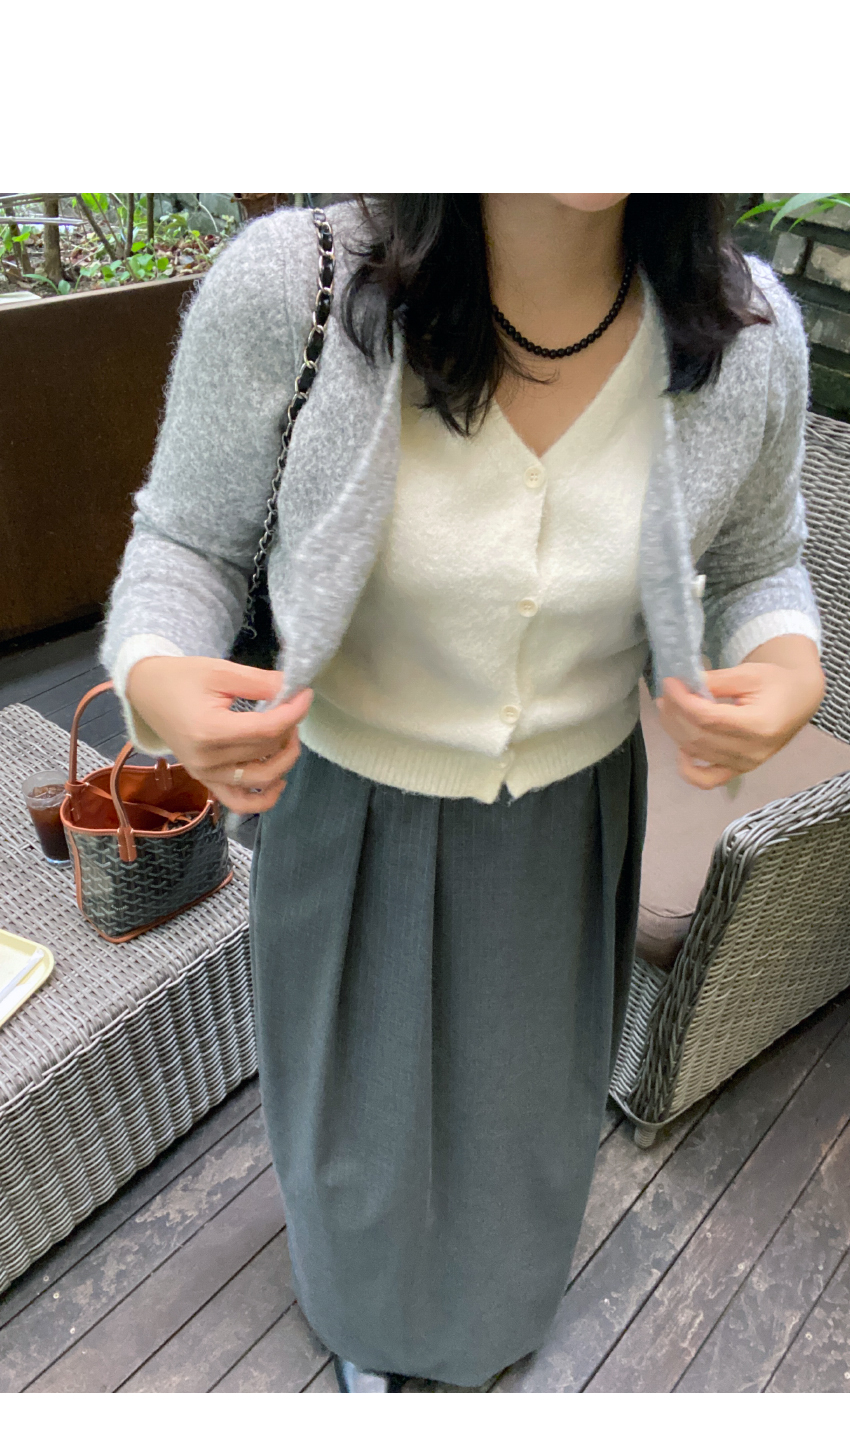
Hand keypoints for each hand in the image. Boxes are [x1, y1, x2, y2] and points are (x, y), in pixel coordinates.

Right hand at [126, 656, 312, 813]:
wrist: (147, 690)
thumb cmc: (181, 677)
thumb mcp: (221, 671)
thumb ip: (261, 683)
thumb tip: (294, 690)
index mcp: (208, 731)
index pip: (266, 730)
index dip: (293, 713)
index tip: (305, 695)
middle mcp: (207, 761)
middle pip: (266, 752)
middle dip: (289, 728)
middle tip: (292, 706)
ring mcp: (205, 775)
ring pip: (261, 781)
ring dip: (284, 760)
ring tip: (288, 735)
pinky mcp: (206, 781)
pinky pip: (240, 802)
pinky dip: (263, 798)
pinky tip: (278, 779)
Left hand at [656, 636, 824, 790]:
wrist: (798, 700)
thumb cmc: (776, 684)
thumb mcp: (748, 673)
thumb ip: (715, 681)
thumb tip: (683, 685)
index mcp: (759, 725)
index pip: (707, 718)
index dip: (682, 701)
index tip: (669, 682)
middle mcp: (752, 752)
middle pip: (698, 736)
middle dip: (674, 713)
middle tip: (666, 692)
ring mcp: (745, 765)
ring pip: (696, 753)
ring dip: (675, 730)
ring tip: (668, 708)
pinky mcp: (738, 771)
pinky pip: (706, 780)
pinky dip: (687, 769)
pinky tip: (680, 746)